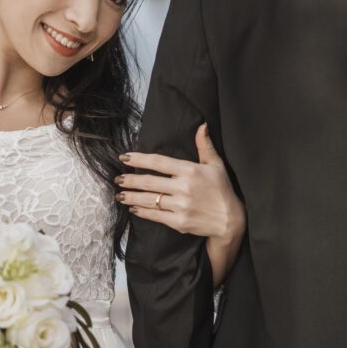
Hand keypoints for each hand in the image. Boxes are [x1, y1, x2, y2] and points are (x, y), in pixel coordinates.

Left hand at [117, 124, 245, 284]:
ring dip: (131, 197)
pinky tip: (133, 209)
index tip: (124, 157)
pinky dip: (142, 212)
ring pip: (149, 199)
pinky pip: (155, 215)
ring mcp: (180, 206)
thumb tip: (202, 125)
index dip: (139, 159)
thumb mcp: (216, 165)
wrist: (229, 220)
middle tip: (117, 178)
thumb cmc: (222, 190)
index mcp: (190, 170)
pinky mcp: (178, 222)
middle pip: (149, 181)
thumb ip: (205, 145)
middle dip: (130, 180)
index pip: (158, 162)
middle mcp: (183, 187)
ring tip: (119, 194)